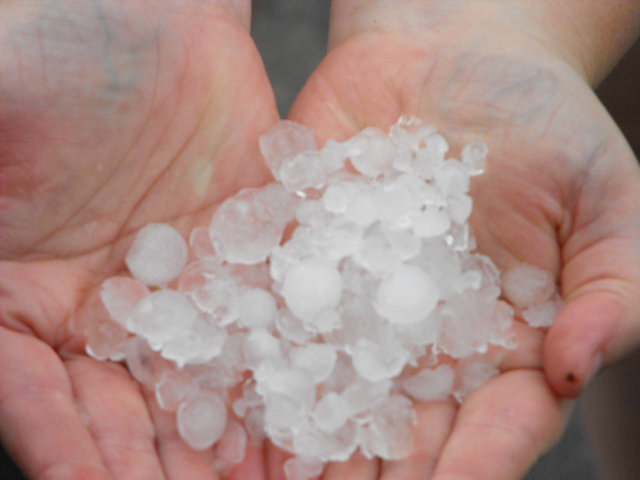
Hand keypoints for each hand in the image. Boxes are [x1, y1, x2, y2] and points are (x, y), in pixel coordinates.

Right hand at [0, 1, 278, 478]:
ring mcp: (179, 282)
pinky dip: (275, 374)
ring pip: (199, 379)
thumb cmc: (48, 53)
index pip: (37, 395)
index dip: (65, 446)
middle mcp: (102, 303)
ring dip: (224, 439)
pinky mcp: (242, 254)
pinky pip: (259, 325)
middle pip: (126, 406)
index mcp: (21, 294)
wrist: (150, 11)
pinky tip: (297, 417)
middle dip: (157, 465)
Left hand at [289, 3, 639, 477]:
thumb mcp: (605, 196)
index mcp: (503, 339)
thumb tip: (577, 361)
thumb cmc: (543, 118)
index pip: (496, 422)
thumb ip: (613, 285)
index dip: (478, 462)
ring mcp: (358, 303)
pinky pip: (281, 313)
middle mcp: (424, 337)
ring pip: (334, 387)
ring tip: (280, 478)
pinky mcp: (305, 259)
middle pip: (403, 427)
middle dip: (378, 473)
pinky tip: (238, 395)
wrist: (454, 52)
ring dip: (309, 436)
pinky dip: (260, 354)